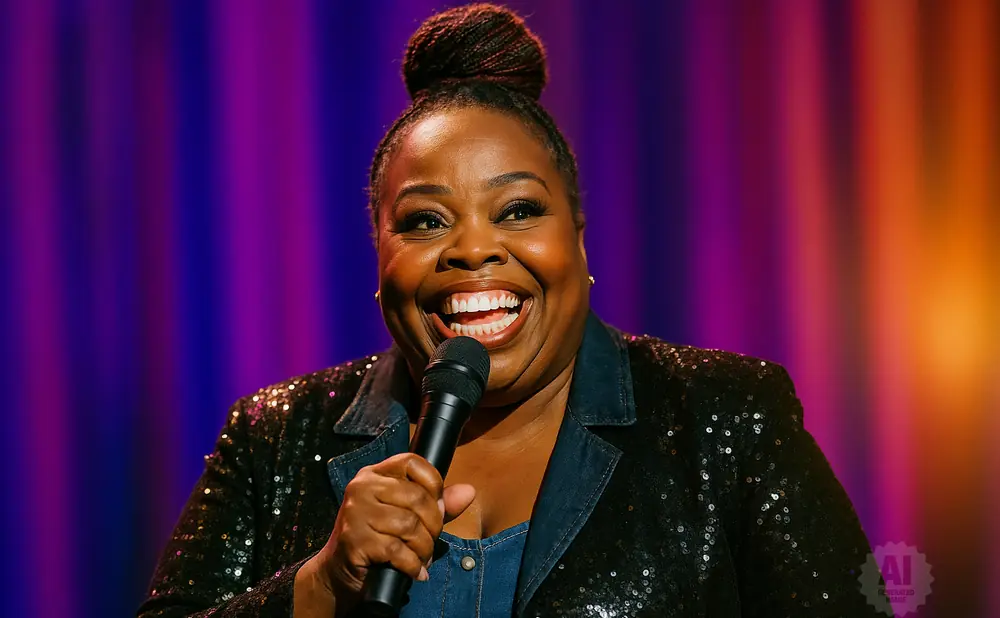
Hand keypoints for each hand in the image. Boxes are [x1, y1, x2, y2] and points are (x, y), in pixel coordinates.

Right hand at [295, 453, 475, 616]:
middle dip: (433, 525)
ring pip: (409, 526)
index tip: (437, 505)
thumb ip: (437, 504)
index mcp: (374, 474)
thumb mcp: (407, 516)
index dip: (433, 483)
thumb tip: (469, 492)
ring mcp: (355, 513)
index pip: (412, 462)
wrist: (339, 572)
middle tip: (430, 541)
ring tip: (421, 557)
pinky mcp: (354, 540)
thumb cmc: (377, 539)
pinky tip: (414, 571)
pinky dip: (412, 565)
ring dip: (424, 548)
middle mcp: (362, 488)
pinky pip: (398, 550)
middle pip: (416, 497)